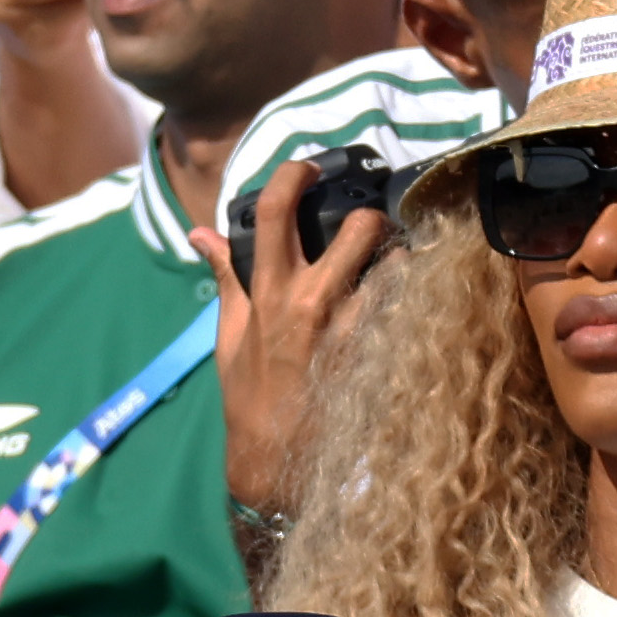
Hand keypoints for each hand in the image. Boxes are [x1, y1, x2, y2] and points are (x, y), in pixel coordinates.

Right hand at [188, 158, 391, 511]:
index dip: (292, 177)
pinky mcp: (374, 352)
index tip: (307, 166)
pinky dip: (412, 296)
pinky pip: (406, 311)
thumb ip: (227, 277)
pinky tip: (415, 296)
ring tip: (403, 257)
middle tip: (375, 218)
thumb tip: (201, 232)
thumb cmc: (248, 389)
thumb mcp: (229, 331)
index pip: (273, 213)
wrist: (272, 450)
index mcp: (268, 289)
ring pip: (395, 268)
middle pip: (357, 230)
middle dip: (373, 214)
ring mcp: (348, 326)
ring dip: (403, 255)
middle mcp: (311, 300)